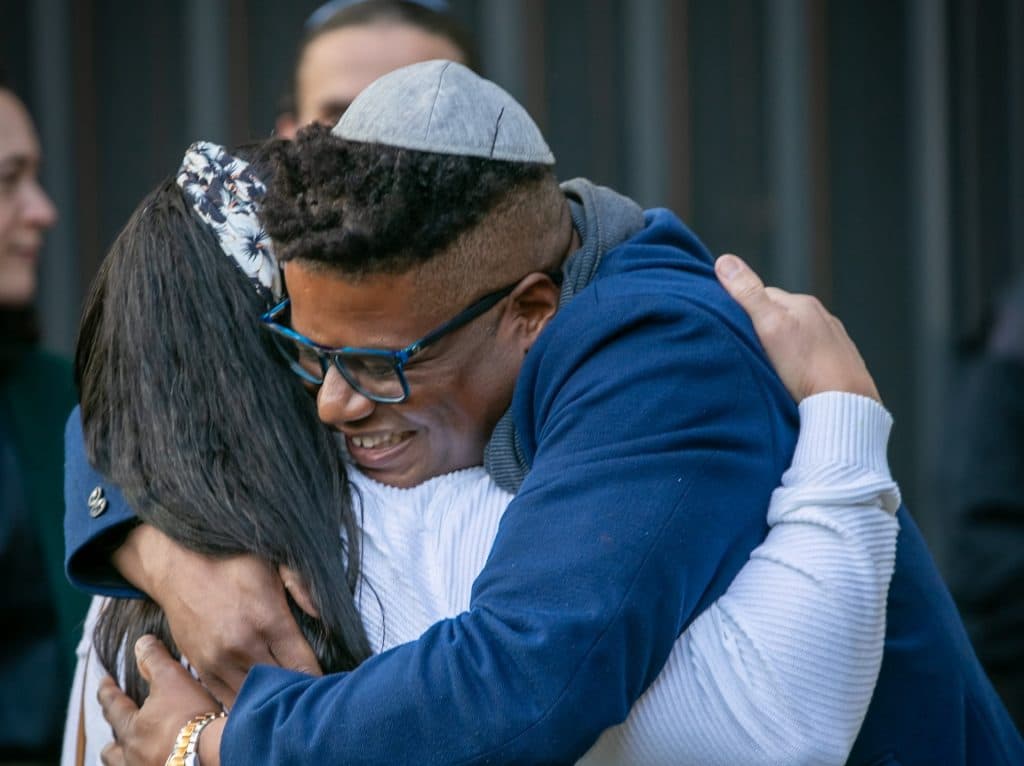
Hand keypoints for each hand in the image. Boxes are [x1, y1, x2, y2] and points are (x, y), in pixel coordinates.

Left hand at [100, 635, 225, 765]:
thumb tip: (141, 643)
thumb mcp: (173, 679)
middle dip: (114, 740)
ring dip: (126, 759)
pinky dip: (148, 764)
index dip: (107, 692)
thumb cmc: (190, 717)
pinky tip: (156, 760)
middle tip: (116, 735)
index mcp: (131, 728)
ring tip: (134, 754)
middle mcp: (132, 755)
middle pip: (113, 750)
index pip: (112, 706)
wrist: (213, 754)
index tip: (104, 683)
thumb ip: (155, 660)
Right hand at [113, 525, 321, 706]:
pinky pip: (228, 698)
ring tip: (282, 692)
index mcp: (269, 619)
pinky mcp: (201, 667)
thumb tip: (322, 616)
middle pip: (280, 686)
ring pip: (254, 697)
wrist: (178, 565)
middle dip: (297, 689)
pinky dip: (244, 700)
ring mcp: (219, 660)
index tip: (325, 681)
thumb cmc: (232, 560)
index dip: (318, 677)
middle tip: (307, 689)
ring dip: (270, 697)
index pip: (303, 666)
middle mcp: (243, 645)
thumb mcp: (274, 563)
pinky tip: (256, 694)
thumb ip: (303, 587)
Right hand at [715, 254, 880, 402]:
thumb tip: (725, 261)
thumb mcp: (769, 327)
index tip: (730, 328)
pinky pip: (811, 352)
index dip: (742, 309)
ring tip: (769, 365)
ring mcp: (833, 338)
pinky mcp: (839, 361)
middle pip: (779, 314)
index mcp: (802, 303)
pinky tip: (794, 375)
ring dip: (782, 344)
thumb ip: (748, 294)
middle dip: (762, 325)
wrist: (846, 405)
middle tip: (746, 348)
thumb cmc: (806, 368)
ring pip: (796, 333)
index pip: (761, 295)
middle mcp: (821, 316)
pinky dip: (800, 359)